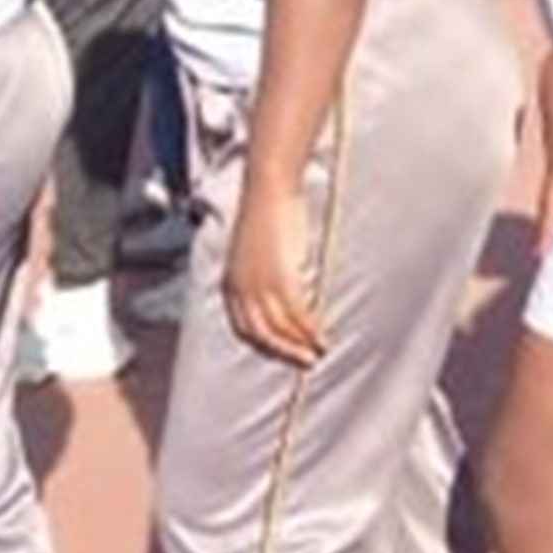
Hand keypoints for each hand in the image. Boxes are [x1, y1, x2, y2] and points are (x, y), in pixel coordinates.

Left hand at [225, 181, 326, 365]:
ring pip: (279, 329)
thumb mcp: (258, 252)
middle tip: (305, 363)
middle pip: (260, 335)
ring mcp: (259, 285)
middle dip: (283, 353)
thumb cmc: (268, 214)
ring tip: (319, 352)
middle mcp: (240, 289)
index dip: (265, 345)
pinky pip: (296, 314)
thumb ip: (265, 275)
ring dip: (300, 345)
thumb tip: (287, 293)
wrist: (270, 189)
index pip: (244, 328)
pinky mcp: (281, 277)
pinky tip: (322, 336)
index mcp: (231, 284)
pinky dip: (310, 330)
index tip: (284, 352)